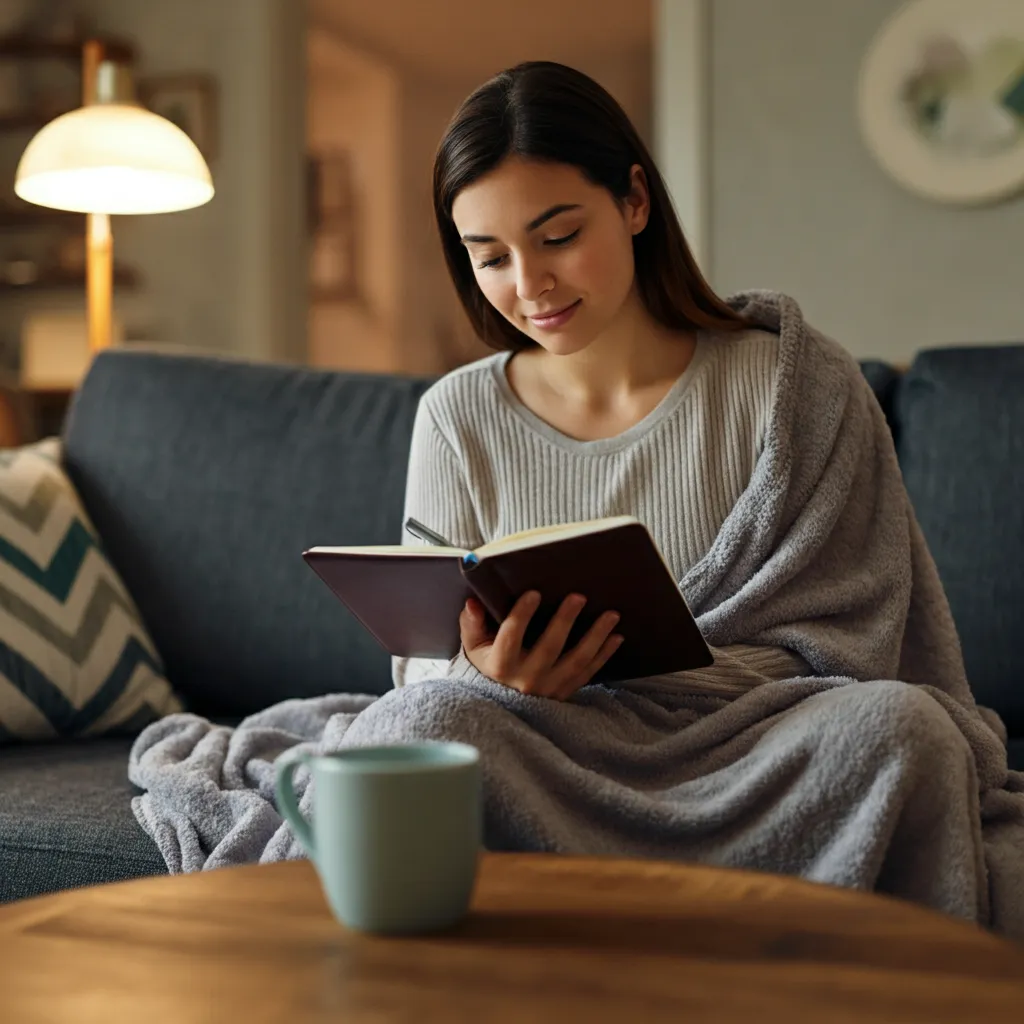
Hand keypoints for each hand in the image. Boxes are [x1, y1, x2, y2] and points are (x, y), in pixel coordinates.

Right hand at [459, 590, 623, 700]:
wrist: (502, 703)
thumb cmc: (488, 665)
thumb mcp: (473, 647)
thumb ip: (472, 624)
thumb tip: (473, 602)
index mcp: (500, 665)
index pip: (510, 636)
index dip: (522, 615)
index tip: (534, 592)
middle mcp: (525, 679)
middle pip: (549, 648)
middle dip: (565, 621)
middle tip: (579, 596)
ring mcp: (548, 688)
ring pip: (575, 661)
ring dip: (596, 637)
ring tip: (612, 614)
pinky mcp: (565, 692)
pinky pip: (588, 673)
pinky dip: (604, 655)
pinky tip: (616, 637)